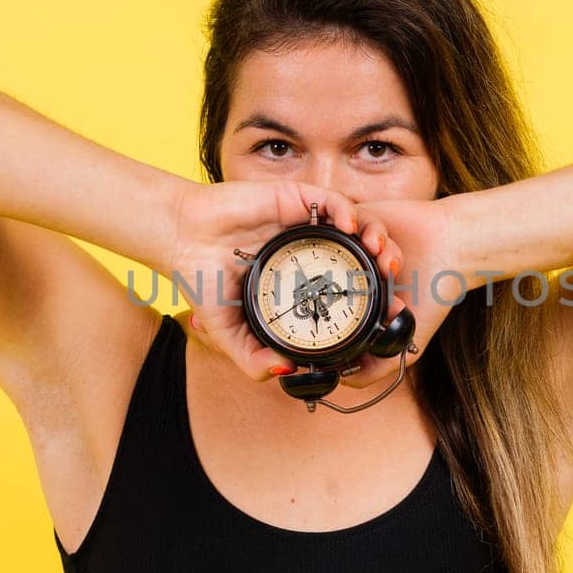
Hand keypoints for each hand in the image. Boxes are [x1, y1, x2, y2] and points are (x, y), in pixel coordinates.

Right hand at [167, 180, 406, 382]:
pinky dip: (349, 212)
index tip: (390, 314)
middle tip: (392, 281)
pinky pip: (332, 203)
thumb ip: (251, 357)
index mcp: (302, 280)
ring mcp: (305, 225)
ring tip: (380, 255)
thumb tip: (284, 372)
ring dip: (376, 238)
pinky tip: (353, 228)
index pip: (349, 287)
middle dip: (384, 266)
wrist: (180, 239)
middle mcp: (310, 252)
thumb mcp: (228, 332)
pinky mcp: (295, 200)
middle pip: (363, 255)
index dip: (374, 299)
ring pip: (357, 227)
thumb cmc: (203, 281)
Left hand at [322, 195, 458, 389]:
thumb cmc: (433, 295)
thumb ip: (378, 366)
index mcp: (352, 295)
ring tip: (379, 254)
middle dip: (337, 277)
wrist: (454, 252)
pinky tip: (379, 241)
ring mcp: (353, 243)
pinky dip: (363, 230)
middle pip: (320, 271)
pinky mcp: (361, 216)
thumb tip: (339, 380)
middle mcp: (348, 269)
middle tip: (356, 281)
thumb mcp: (407, 343)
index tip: (327, 312)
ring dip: (356, 250)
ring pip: (334, 245)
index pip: (320, 303)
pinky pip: (346, 217)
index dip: (322, 307)